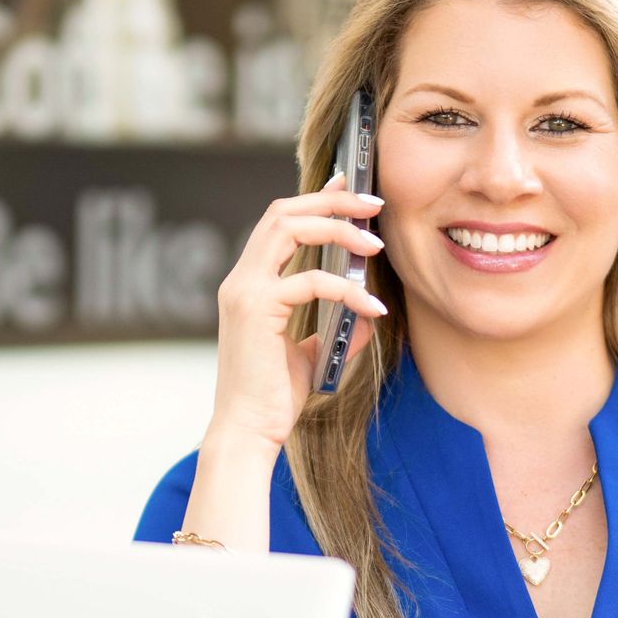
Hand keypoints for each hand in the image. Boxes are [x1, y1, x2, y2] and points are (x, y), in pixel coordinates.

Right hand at [207, 177, 385, 455]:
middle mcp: (242, 280)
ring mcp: (245, 291)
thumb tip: (370, 310)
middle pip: (283, 213)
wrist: (249, 432)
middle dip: (331, 201)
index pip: (279, 222)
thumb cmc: (274, 397)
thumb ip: (335, 326)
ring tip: (376, 246)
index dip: (316, 198)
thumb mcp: (311, 353)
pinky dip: (348, 289)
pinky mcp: (257, 309)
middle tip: (373, 203)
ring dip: (339, 230)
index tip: (349, 186)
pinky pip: (311, 282)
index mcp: (250, 284)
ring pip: (290, 230)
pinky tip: (374, 306)